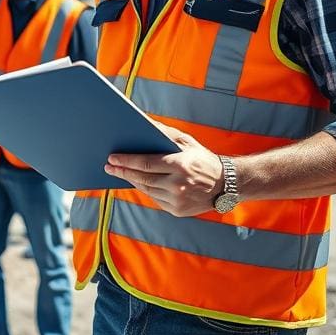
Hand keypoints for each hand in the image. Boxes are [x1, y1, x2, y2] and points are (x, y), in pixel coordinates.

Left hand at [104, 121, 223, 216]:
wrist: (226, 184)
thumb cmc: (203, 159)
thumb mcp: (187, 142)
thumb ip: (165, 133)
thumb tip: (143, 122)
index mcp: (180, 165)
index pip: (145, 163)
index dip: (126, 161)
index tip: (112, 158)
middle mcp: (178, 185)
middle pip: (142, 178)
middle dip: (123, 171)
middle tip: (109, 166)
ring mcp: (178, 200)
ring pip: (147, 190)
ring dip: (131, 181)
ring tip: (119, 172)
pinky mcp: (178, 211)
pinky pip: (155, 199)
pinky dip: (145, 190)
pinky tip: (137, 182)